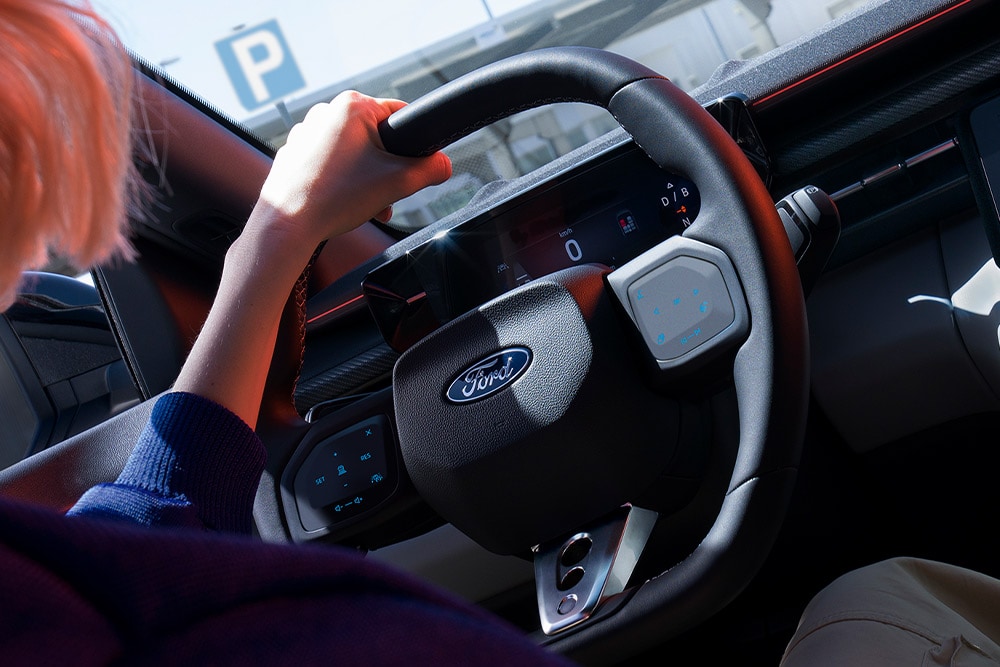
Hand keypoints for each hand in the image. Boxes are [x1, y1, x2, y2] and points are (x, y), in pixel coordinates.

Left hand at [255, 91, 450, 250]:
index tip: (410, 168)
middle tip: (384, 194)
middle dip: (386, 169)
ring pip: (353, 152)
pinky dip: (341, 181)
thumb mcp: (397, 183)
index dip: (412, 145)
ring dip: (366, 178)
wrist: (288, 224)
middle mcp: (326, 112)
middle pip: (376, 137)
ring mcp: (306, 132)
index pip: (400, 115)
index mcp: (352, 106)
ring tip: (362, 203)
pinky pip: (330, 162)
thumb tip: (444, 165)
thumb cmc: (335, 198)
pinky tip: (340, 202)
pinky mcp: (294, 153)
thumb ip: (431, 169)